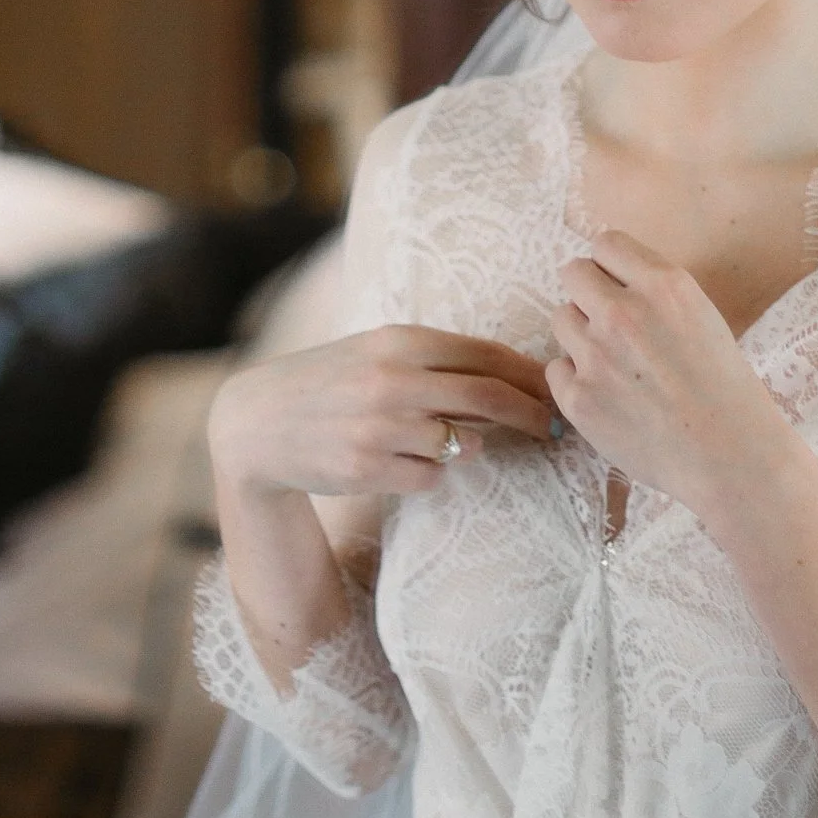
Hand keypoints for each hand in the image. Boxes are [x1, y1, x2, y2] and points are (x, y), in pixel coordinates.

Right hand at [210, 326, 554, 500]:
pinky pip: (431, 477)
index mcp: (400, 340)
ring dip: (470, 446)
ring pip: (463, 444)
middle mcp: (393, 380)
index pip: (487, 354)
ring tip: (445, 440)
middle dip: (533, 415)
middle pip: (489, 398)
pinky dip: (430, 472)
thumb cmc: (332, 381)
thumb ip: (438, 360)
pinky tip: (402, 460)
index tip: (557, 388)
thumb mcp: (378, 352)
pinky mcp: (368, 468)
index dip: (530, 374)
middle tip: (554, 428)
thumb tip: (514, 378)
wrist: (259, 422)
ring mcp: (380, 426)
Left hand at [547, 232, 785, 520]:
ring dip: (579, 335)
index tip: (617, 283)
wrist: (731, 457)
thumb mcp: (703, 318)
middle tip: (609, 323)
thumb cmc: (726, 390)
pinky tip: (608, 396)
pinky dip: (575, 380)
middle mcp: (624, 312)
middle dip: (587, 293)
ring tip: (613, 363)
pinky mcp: (578, 397)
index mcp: (664, 285)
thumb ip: (656, 294)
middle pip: (572, 273)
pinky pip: (556, 369)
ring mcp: (595, 355)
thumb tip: (613, 279)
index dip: (609, 265)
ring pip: (560, 318)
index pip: (606, 243)